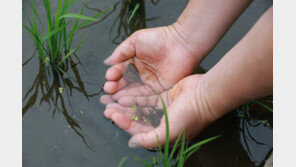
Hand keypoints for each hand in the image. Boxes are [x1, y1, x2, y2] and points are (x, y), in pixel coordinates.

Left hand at [101, 74, 215, 148]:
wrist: (205, 95)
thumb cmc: (190, 116)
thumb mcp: (169, 132)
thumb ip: (150, 139)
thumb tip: (133, 143)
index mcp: (163, 135)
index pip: (138, 131)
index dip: (124, 123)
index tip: (112, 115)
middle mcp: (161, 124)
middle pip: (136, 119)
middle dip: (122, 114)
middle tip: (107, 107)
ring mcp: (163, 110)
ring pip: (139, 109)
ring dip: (126, 105)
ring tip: (112, 100)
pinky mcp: (164, 98)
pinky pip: (146, 99)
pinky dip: (136, 98)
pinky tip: (125, 95)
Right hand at [103, 25, 205, 94]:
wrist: (182, 43)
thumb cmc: (159, 38)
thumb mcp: (136, 40)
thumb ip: (121, 51)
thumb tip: (108, 62)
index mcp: (134, 62)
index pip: (121, 71)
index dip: (114, 75)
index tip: (109, 77)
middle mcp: (141, 74)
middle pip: (125, 83)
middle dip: (115, 88)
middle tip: (107, 92)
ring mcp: (150, 83)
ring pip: (133, 92)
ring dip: (122, 96)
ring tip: (112, 100)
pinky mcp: (159, 91)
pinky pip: (146, 97)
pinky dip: (135, 100)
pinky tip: (125, 101)